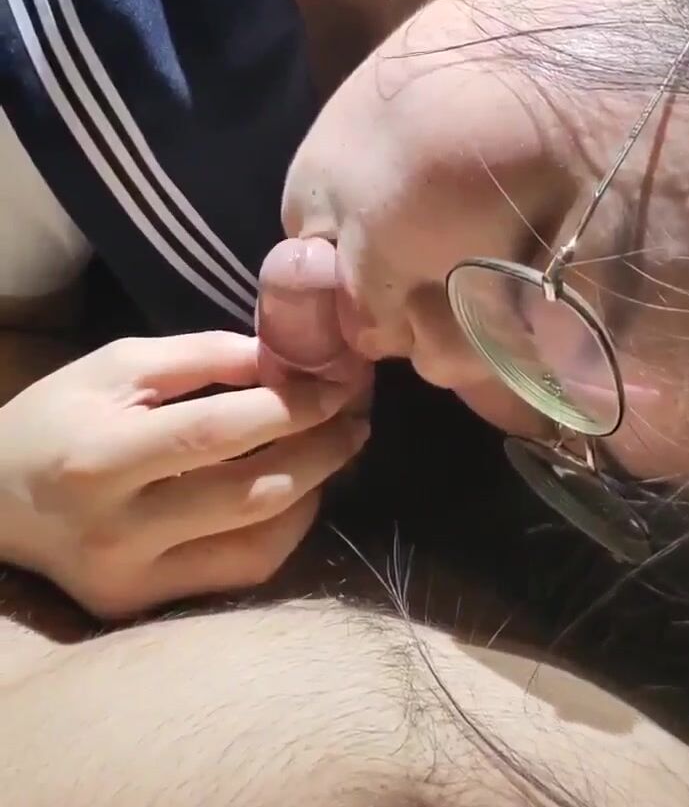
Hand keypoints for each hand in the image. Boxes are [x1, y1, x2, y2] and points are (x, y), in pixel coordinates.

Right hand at [0, 331, 367, 616]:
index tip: (339, 381)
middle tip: (358, 414)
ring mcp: (132, 578)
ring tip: (339, 447)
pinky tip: (301, 492)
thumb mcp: (117, 364)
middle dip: (321, 450)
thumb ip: (203, 357)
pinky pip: (238, 574)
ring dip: (314, 492)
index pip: (218, 432)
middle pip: (250, 494)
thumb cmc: (56, 416)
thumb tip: (288, 361)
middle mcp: (117, 529)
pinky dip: (283, 532)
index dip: (292, 407)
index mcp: (101, 456)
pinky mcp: (144, 605)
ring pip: (257, 546)